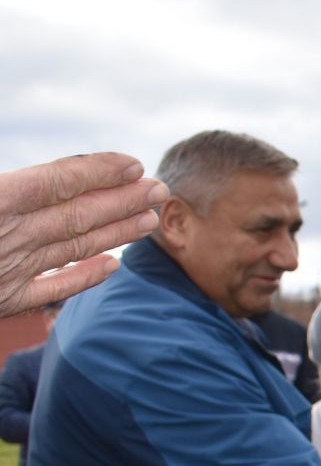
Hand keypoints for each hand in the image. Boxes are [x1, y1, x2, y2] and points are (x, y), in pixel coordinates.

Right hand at [0, 154, 169, 318]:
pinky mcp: (6, 300)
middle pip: (77, 214)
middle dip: (123, 201)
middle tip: (160, 190)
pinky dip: (85, 275)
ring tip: (150, 219)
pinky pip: (54, 288)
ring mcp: (8, 271)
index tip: (134, 166)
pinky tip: (114, 264)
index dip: (98, 172)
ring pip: (74, 247)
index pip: (57, 182)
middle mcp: (6, 237)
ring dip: (116, 233)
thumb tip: (48, 175)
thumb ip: (12, 183)